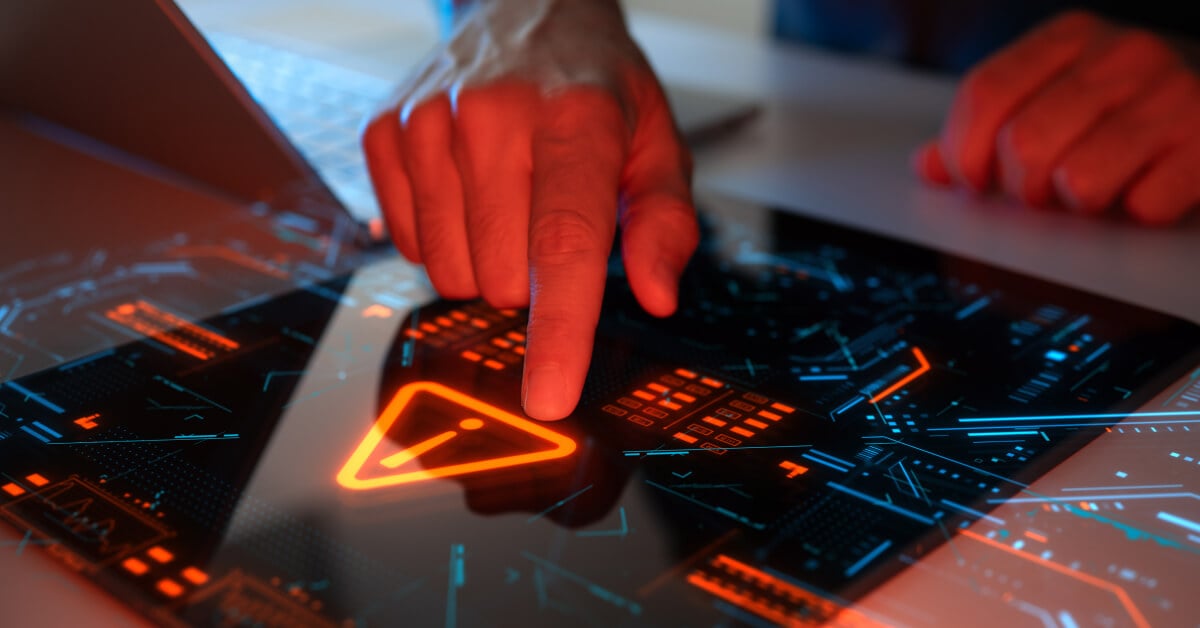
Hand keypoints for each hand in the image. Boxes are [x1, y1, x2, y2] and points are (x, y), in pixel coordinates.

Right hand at [362, 0, 697, 419]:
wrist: (527, 8)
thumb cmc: (597, 87)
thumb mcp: (656, 143)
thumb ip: (664, 222)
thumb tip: (656, 294)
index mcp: (576, 116)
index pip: (563, 246)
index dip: (558, 332)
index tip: (549, 395)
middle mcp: (494, 113)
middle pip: (504, 277)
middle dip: (534, 277)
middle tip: (548, 217)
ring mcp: (430, 122)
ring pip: (450, 271)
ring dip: (486, 263)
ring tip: (510, 200)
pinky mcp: (387, 133)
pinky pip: (408, 245)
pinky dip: (443, 240)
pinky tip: (468, 191)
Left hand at [913, 11, 1199, 224]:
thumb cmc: (1134, 104)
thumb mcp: (1061, 94)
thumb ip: (992, 126)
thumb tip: (927, 165)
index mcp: (1071, 38)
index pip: (984, 93)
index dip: (963, 151)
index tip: (972, 180)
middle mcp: (1122, 55)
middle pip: (1023, 143)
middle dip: (1020, 188)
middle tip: (1041, 192)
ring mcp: (1172, 95)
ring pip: (1076, 181)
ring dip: (1076, 205)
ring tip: (1097, 188)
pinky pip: (1142, 206)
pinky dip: (1136, 212)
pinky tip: (1147, 187)